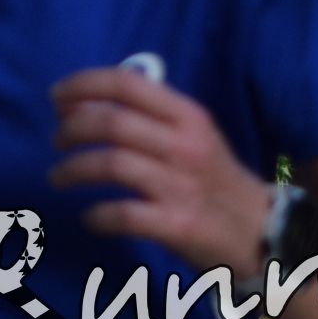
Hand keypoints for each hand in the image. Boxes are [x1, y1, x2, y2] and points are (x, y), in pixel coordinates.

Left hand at [50, 68, 269, 274]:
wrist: (262, 234)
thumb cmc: (213, 178)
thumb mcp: (192, 134)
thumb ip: (148, 115)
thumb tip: (82, 102)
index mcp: (188, 116)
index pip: (127, 84)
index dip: (82, 84)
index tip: (55, 96)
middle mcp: (185, 146)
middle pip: (111, 123)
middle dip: (71, 129)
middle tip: (56, 140)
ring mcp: (182, 186)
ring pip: (111, 165)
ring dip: (72, 170)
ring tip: (58, 177)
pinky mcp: (179, 225)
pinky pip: (124, 214)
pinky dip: (97, 215)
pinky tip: (89, 217)